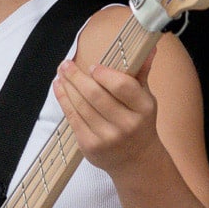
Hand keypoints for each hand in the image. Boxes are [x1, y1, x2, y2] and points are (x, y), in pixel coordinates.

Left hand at [52, 56, 161, 176]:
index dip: (104, 74)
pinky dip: (64, 101)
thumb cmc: (140, 123)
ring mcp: (108, 138)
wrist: (137, 161)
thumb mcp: (145, 99)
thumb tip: (148, 47)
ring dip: (67, 87)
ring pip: (81, 106)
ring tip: (60, 74)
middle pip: (96, 95)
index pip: (122, 86)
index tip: (92, 66)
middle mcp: (127, 124)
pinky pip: (73, 119)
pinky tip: (60, 89)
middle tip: (66, 64)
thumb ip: (142, 72)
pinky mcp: (91, 147)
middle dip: (77, 77)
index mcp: (143, 108)